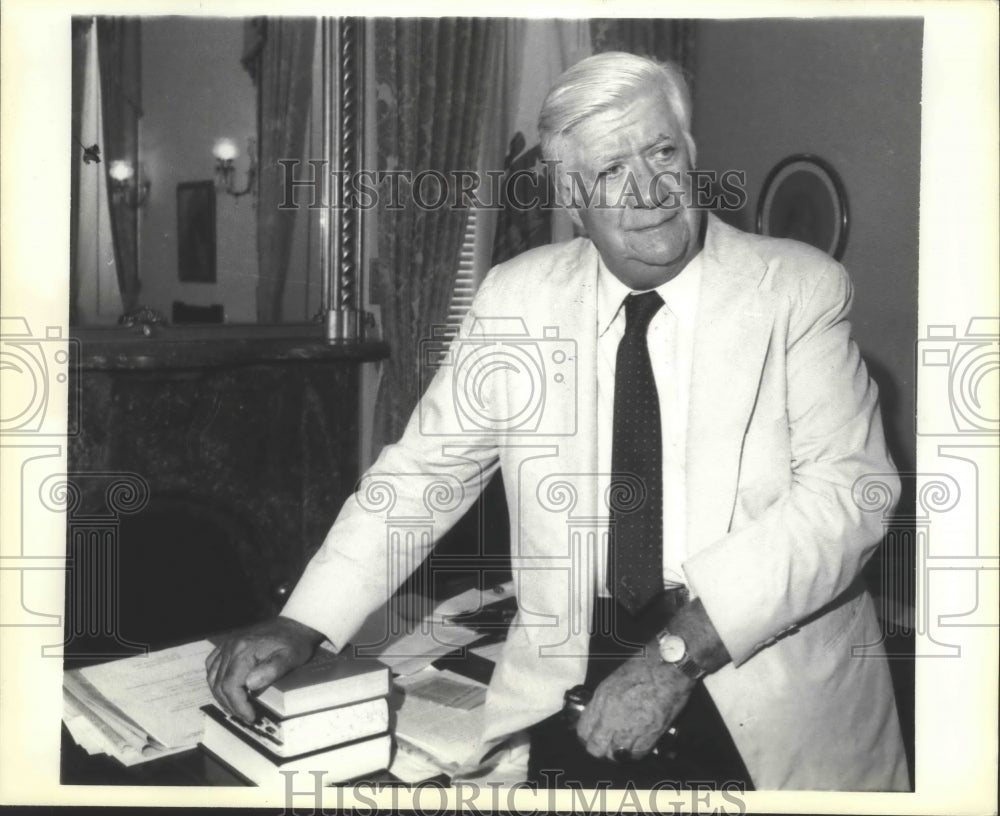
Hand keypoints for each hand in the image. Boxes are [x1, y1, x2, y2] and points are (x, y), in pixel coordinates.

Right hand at [205, 616, 324, 721]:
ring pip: (212, 677)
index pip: (230, 685)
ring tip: (238, 707)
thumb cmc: (294, 642)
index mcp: (244, 649)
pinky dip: (216, 681)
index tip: (250, 716)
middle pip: (219, 684)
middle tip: (246, 715)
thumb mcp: (291, 657)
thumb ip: (272, 670)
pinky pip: (212, 666)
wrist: (294, 624)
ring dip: (222, 696)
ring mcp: (227, 645)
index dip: (238, 705)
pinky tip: (227, 690)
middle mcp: (231, 646)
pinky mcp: (227, 645)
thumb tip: (250, 684)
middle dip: (231, 705)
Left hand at [576, 650, 695, 760]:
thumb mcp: (613, 680)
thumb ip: (603, 701)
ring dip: (617, 752)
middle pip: (596, 748)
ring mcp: (631, 727)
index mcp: (602, 700)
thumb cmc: (643, 667)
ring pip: (615, 755)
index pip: (583, 731)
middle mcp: (613, 717)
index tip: (592, 736)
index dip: (587, 737)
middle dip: (599, 749)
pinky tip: (636, 745)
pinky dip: (635, 752)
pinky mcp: (651, 734)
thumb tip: (598, 718)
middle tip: (606, 744)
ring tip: (622, 746)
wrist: (668, 667)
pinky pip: (637, 754)